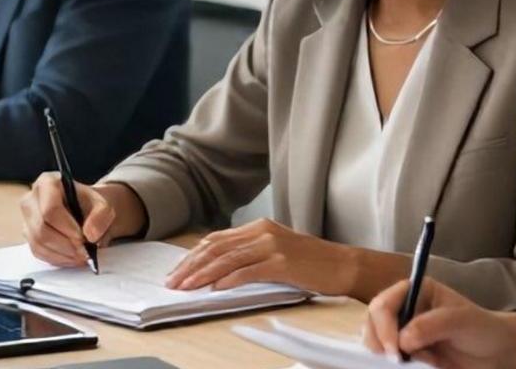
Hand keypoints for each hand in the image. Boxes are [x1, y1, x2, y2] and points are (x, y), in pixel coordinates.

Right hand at [20, 175, 144, 266]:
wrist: (83, 210)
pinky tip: (72, 257)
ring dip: (62, 254)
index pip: (50, 209)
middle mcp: (31, 200)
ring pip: (38, 243)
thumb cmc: (89, 204)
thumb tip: (91, 234)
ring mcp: (27, 219)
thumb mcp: (102, 204)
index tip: (82, 238)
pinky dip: (57, 258)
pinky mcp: (28, 236)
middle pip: (41, 228)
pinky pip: (38, 252)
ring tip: (81, 256)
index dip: (66, 227)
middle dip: (65, 244)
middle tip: (84, 251)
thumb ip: (101, 215)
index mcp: (47, 183)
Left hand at [165, 218, 356, 294]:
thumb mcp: (276, 250)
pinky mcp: (283, 262)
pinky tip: (215, 288)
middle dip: (190, 266)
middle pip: (216, 247)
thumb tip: (217, 271)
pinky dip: (229, 280)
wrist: (343, 265)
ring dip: (203, 275)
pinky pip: (249, 271)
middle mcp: (263, 232)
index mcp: (259, 227)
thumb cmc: (311, 262)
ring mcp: (273, 245)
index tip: (176, 271)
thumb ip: (250, 254)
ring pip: (228, 259)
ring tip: (186, 287)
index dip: (193, 256)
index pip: (216, 240)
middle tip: (172, 282)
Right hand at [364, 278, 515, 368]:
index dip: (383, 326)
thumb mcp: (462, 321)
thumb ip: (432, 325)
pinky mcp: (407, 352)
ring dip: (387, 354)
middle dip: (381, 341)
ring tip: (413, 361)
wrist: (498, 354)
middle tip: (399, 361)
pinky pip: (388, 358)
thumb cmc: (483, 330)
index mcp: (415, 291)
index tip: (396, 350)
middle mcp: (405, 309)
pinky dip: (394, 365)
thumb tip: (403, 340)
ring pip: (375, 342)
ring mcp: (403, 331)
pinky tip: (415, 365)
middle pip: (372, 322)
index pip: (384, 304)